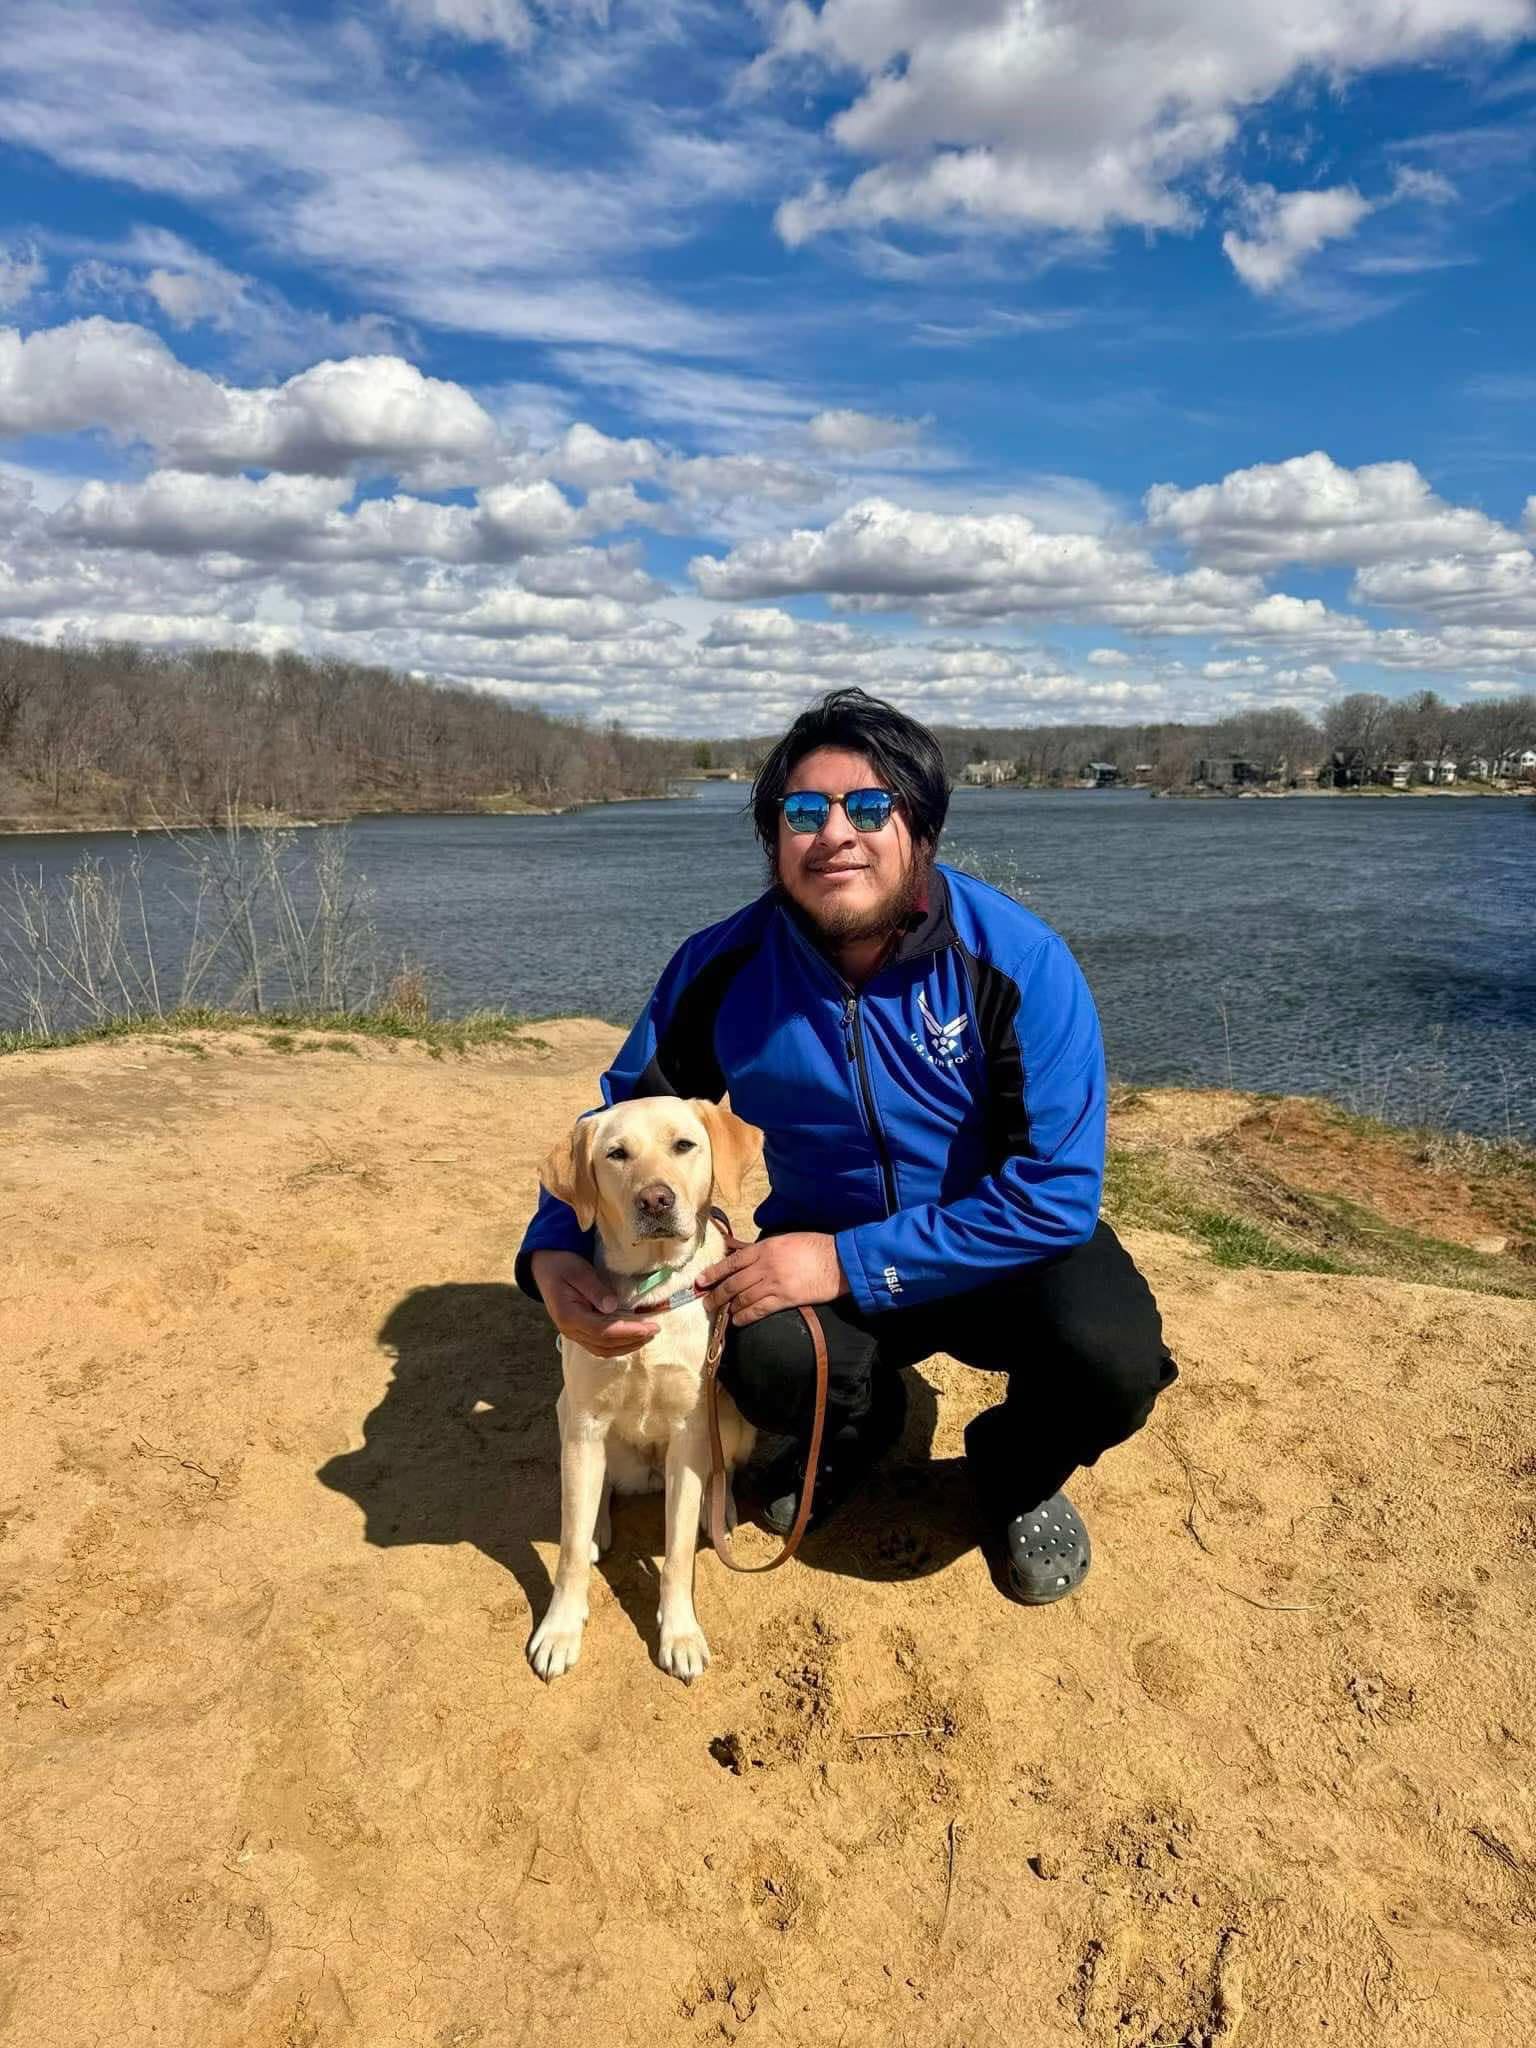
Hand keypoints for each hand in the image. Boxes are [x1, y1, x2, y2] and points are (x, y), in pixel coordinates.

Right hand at [531, 1250, 657, 1357]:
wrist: (546, 1267)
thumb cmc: (562, 1265)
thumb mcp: (579, 1271)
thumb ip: (595, 1288)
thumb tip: (612, 1306)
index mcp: (568, 1316)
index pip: (602, 1331)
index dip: (627, 1331)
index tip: (649, 1326)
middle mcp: (570, 1330)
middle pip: (604, 1344)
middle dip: (632, 1339)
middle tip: (655, 1330)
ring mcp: (574, 1333)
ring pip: (603, 1349)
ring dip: (627, 1345)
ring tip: (648, 1335)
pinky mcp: (579, 1332)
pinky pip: (600, 1345)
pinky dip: (618, 1344)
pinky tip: (633, 1337)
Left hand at [695, 1232, 845, 1328]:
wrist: (838, 1260)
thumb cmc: (815, 1246)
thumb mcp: (785, 1239)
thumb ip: (764, 1249)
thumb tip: (745, 1254)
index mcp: (764, 1248)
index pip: (732, 1262)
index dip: (714, 1273)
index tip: (701, 1281)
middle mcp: (764, 1266)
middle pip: (733, 1283)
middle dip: (716, 1295)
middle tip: (706, 1303)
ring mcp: (773, 1283)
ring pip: (742, 1298)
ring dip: (728, 1308)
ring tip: (719, 1315)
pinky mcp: (784, 1299)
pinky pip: (758, 1310)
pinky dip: (744, 1316)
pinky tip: (737, 1321)